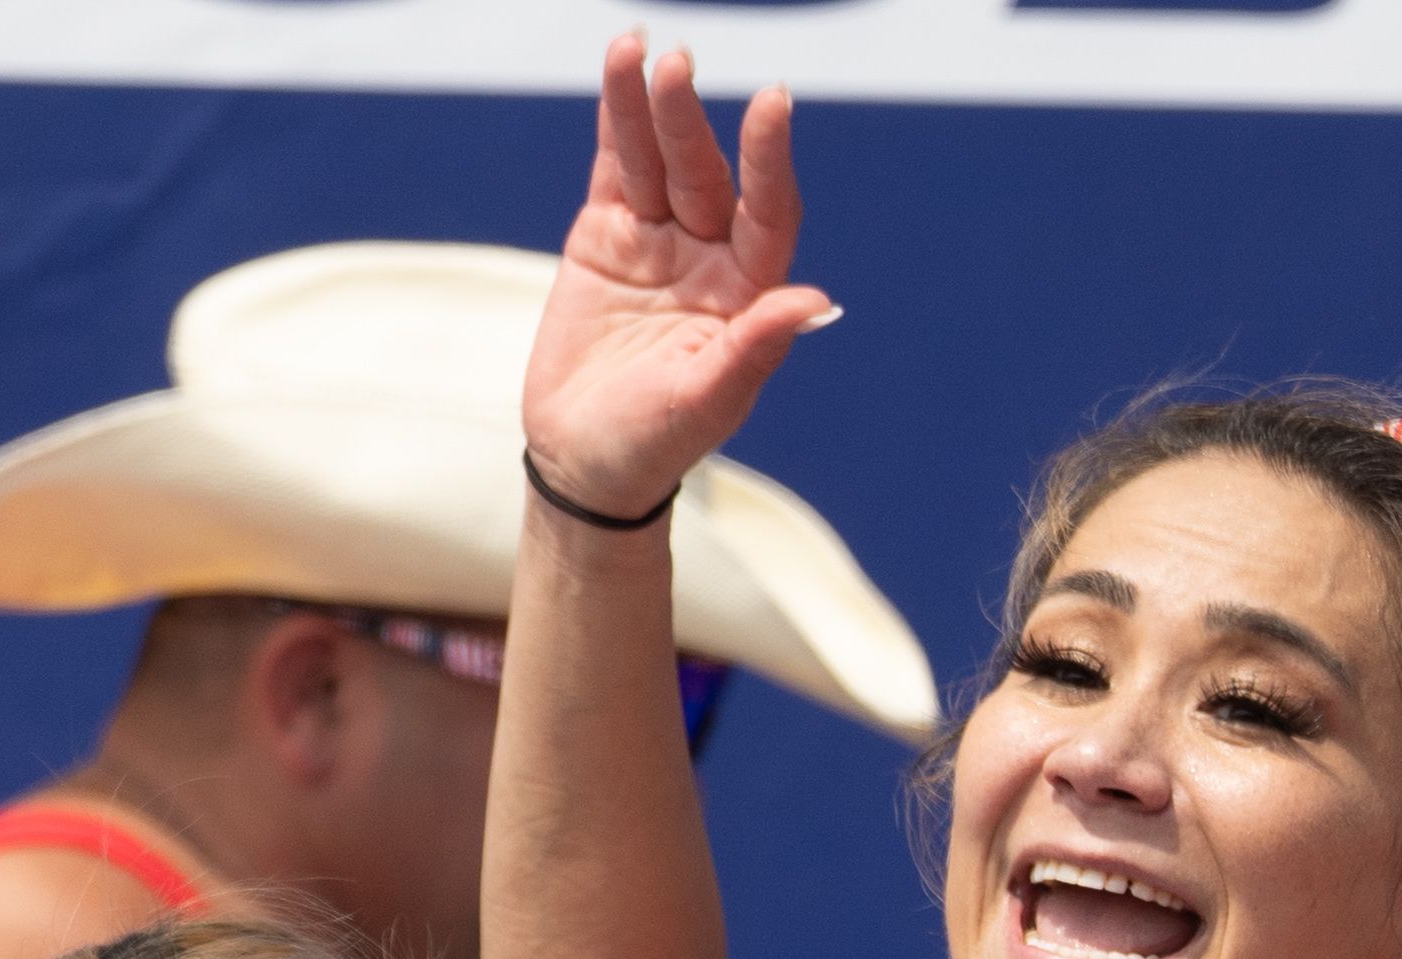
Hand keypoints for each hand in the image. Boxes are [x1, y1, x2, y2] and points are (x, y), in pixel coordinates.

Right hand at [524, 35, 836, 514]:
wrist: (585, 462)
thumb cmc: (655, 444)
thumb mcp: (707, 401)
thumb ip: (756, 347)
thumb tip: (815, 300)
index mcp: (748, 294)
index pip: (768, 213)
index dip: (769, 161)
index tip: (772, 105)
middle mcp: (711, 258)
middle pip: (705, 175)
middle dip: (689, 121)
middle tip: (676, 66)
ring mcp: (659, 242)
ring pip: (658, 160)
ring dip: (649, 106)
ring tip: (641, 52)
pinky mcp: (607, 236)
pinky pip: (618, 167)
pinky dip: (617, 120)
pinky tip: (621, 69)